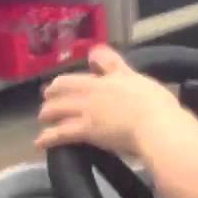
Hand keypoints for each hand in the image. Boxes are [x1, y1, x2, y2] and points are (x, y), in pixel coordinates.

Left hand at [35, 46, 187, 156]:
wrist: (156, 125)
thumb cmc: (156, 105)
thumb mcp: (138, 78)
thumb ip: (117, 66)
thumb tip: (96, 54)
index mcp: (110, 77)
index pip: (88, 67)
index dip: (78, 72)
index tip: (69, 80)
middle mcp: (93, 91)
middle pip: (64, 86)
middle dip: (53, 92)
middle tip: (48, 97)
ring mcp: (87, 110)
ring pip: (57, 108)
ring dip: (48, 113)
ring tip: (43, 119)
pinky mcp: (85, 130)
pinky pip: (60, 133)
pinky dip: (48, 137)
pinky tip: (40, 142)